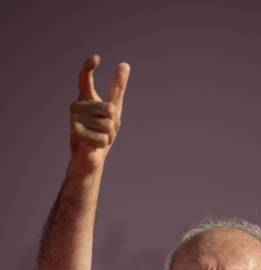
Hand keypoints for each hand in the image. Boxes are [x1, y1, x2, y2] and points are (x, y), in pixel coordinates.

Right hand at [69, 55, 130, 172]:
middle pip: (110, 109)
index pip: (84, 78)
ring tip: (98, 138)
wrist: (90, 157)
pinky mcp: (75, 134)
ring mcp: (74, 119)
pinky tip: (95, 146)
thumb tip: (124, 64)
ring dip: (109, 136)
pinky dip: (104, 145)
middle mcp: (76, 106)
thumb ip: (117, 88)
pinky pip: (103, 138)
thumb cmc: (102, 133)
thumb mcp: (113, 111)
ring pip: (108, 125)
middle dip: (113, 124)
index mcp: (85, 98)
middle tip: (103, 131)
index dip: (89, 67)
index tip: (97, 58)